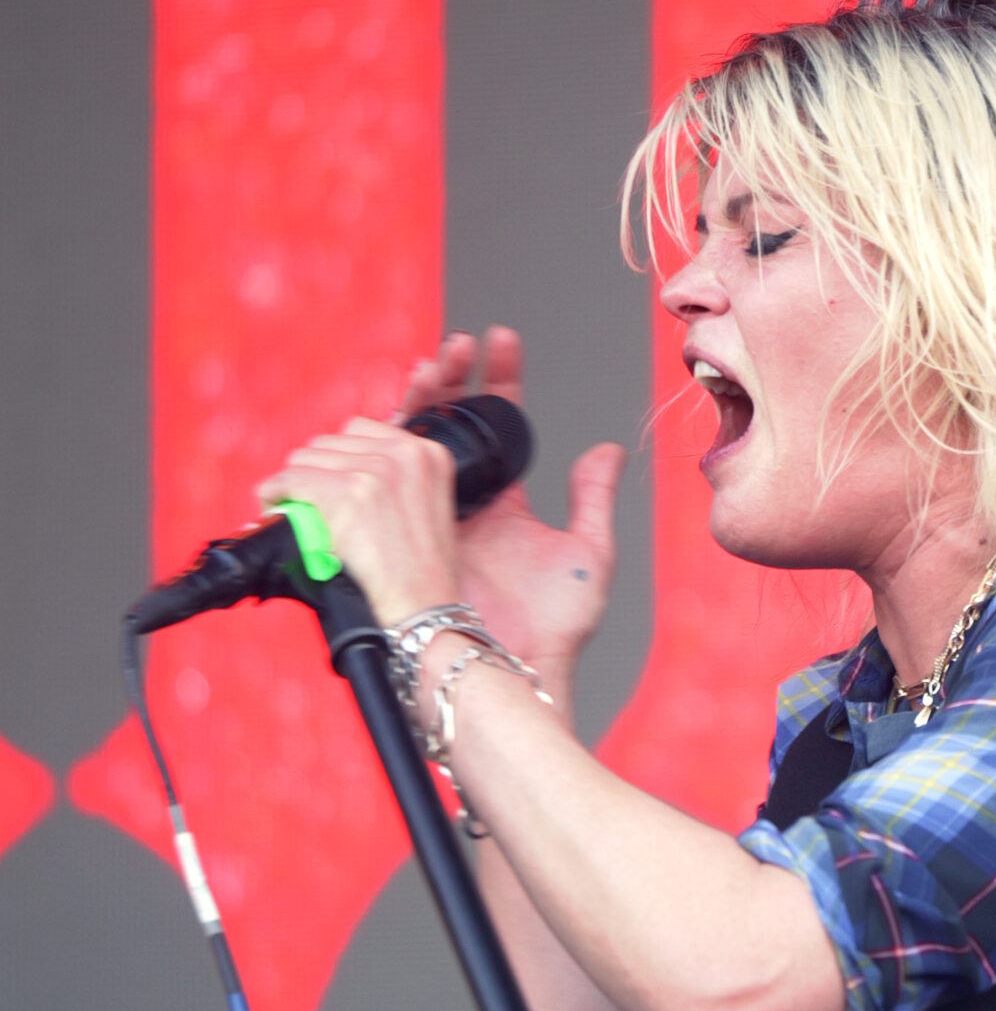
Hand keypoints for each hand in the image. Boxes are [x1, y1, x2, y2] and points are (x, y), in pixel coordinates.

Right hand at [263, 327, 627, 686]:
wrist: (510, 669)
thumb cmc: (550, 629)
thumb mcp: (587, 554)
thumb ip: (593, 499)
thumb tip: (608, 449)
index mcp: (500, 502)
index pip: (494, 425)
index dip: (496, 379)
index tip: (497, 341)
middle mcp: (458, 505)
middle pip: (442, 424)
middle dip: (444, 380)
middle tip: (453, 349)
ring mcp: (424, 518)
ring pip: (407, 441)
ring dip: (415, 399)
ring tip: (431, 365)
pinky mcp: (393, 536)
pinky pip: (372, 480)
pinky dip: (373, 444)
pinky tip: (389, 415)